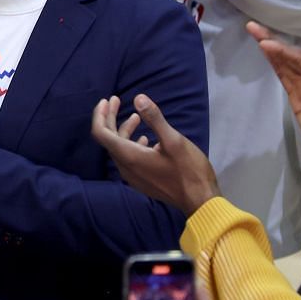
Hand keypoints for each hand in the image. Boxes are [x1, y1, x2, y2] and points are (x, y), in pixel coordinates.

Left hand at [90, 93, 220, 213]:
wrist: (200, 202)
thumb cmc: (189, 170)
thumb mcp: (174, 141)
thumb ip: (155, 119)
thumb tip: (138, 97)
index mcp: (129, 156)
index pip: (101, 133)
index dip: (100, 114)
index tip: (106, 100)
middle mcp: (125, 167)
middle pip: (108, 139)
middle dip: (110, 118)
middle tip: (116, 100)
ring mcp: (133, 176)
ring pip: (120, 148)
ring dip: (123, 130)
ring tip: (135, 116)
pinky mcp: (142, 180)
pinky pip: (129, 158)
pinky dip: (132, 143)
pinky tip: (146, 138)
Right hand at [246, 22, 300, 176]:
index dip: (286, 52)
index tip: (266, 44)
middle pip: (294, 57)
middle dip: (274, 42)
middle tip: (252, 27)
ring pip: (287, 63)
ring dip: (271, 48)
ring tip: (254, 32)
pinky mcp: (299, 96)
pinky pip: (285, 75)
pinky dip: (274, 62)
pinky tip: (265, 52)